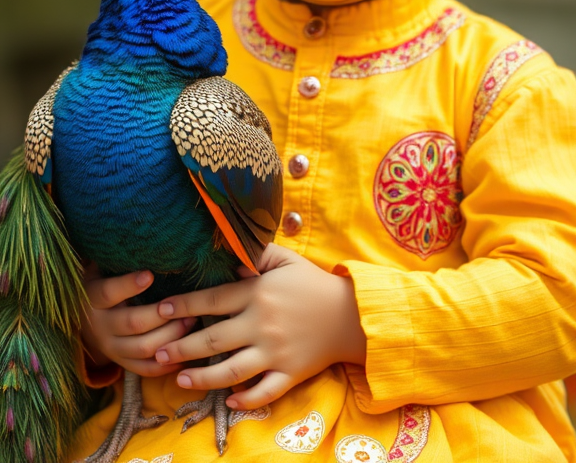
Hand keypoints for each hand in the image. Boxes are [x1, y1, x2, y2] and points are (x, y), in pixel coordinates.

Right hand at [81, 263, 194, 376]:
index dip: (128, 285)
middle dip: (163, 316)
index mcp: (92, 298)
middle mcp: (100, 325)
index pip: (109, 292)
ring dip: (170, 337)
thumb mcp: (97, 268)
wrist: (79, 320)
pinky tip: (184, 353)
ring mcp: (110, 347)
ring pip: (143, 348)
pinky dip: (164, 365)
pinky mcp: (120, 361)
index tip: (150, 274)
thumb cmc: (98, 283)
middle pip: (134, 323)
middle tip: (186, 308)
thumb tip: (135, 237)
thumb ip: (113, 258)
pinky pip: (144, 368)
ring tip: (191, 323)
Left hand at [153, 243, 365, 409]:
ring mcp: (275, 352)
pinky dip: (245, 399)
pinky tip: (228, 400)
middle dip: (181, 346)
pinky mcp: (290, 374)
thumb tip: (229, 252)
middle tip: (157, 352)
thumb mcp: (287, 259)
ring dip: (201, 377)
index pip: (213, 299)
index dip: (185, 305)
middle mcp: (262, 324)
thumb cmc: (314, 283)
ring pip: (231, 371)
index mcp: (259, 293)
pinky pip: (264, 391)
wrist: (352, 315)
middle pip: (213, 339)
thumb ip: (257, 253)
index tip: (162, 309)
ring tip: (179, 379)